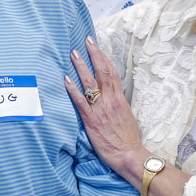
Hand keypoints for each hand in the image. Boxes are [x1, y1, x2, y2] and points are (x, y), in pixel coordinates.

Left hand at [64, 36, 143, 179]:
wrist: (129, 155)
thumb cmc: (127, 139)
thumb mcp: (126, 116)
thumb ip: (117, 104)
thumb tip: (111, 96)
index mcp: (119, 99)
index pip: (112, 72)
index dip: (103, 57)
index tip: (96, 45)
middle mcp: (110, 100)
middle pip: (102, 72)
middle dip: (94, 54)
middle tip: (86, 40)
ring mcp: (100, 109)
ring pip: (91, 83)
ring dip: (81, 66)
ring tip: (74, 53)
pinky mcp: (91, 120)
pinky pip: (81, 101)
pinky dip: (73, 89)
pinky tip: (66, 79)